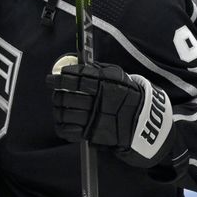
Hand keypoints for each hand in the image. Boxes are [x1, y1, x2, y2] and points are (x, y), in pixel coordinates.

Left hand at [47, 56, 173, 166]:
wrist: (142, 120)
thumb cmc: (125, 93)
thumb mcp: (116, 75)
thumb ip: (95, 69)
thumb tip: (73, 62)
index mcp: (103, 85)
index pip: (76, 80)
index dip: (61, 79)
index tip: (53, 78)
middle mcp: (97, 102)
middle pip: (67, 97)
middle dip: (57, 93)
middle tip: (55, 90)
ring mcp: (94, 120)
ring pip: (65, 114)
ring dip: (57, 108)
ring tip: (58, 104)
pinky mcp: (92, 134)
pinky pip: (68, 130)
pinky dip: (61, 124)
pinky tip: (62, 119)